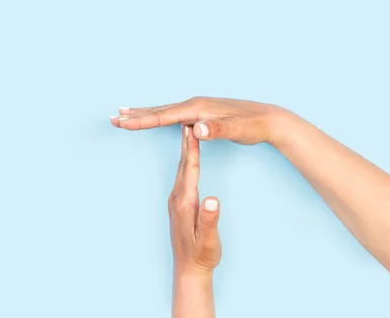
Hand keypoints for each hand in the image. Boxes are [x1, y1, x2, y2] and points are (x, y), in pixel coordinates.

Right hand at [111, 97, 289, 144]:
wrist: (269, 119)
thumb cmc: (254, 126)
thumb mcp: (239, 130)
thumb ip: (218, 129)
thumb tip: (197, 128)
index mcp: (198, 108)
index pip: (164, 116)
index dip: (142, 121)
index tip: (123, 123)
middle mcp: (195, 104)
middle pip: (158, 111)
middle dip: (134, 115)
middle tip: (112, 118)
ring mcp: (197, 107)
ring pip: (163, 111)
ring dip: (142, 113)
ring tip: (123, 113)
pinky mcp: (201, 112)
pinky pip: (172, 114)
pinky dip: (157, 115)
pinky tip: (154, 116)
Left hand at [169, 125, 220, 273]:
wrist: (188, 270)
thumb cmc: (202, 256)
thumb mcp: (208, 240)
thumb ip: (209, 220)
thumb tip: (213, 199)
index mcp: (185, 203)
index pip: (189, 170)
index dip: (191, 149)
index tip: (192, 129)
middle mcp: (177, 199)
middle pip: (182, 165)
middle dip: (185, 142)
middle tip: (186, 118)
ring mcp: (176, 201)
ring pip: (180, 169)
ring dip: (183, 150)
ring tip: (186, 131)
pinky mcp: (178, 204)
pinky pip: (181, 177)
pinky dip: (184, 162)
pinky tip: (186, 157)